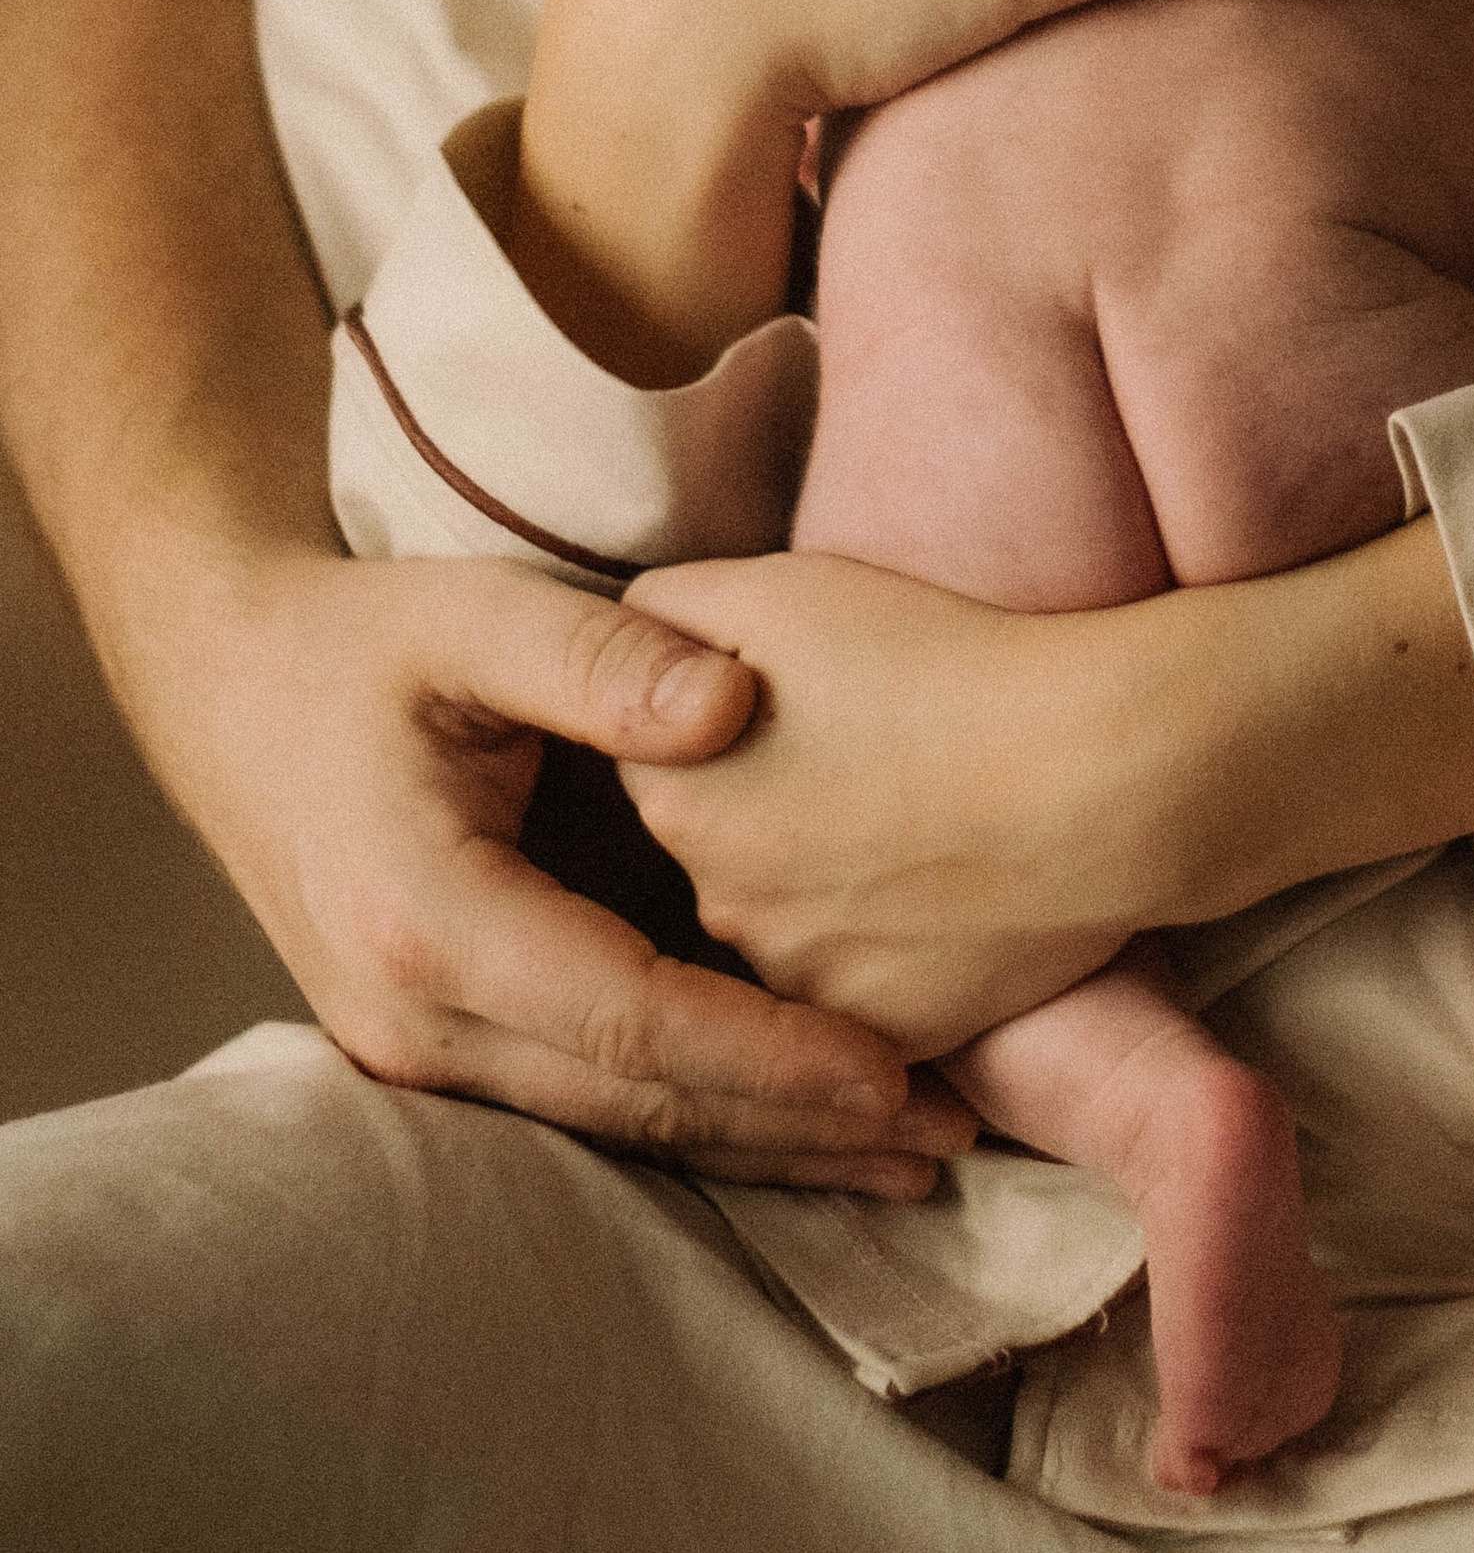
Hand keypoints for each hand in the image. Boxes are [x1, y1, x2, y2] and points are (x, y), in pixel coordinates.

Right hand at [181, 549, 971, 1186]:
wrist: (232, 688)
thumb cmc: (364, 644)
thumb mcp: (476, 615)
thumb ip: (602, 659)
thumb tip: (733, 703)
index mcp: (433, 922)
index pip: (636, 1023)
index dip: (771, 1055)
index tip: (897, 1071)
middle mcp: (417, 1021)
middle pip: (637, 1107)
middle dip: (795, 1130)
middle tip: (944, 1138)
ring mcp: (417, 1051)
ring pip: (615, 1128)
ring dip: (760, 1146)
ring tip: (906, 1156)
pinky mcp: (437, 1046)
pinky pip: (585, 1100)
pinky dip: (696, 1115)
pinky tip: (796, 1126)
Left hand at [621, 552, 1190, 1057]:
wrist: (1096, 775)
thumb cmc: (938, 660)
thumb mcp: (778, 589)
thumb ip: (664, 615)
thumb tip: (617, 652)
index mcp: (675, 798)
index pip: (657, 760)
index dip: (724, 721)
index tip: (799, 697)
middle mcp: (719, 909)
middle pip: (724, 847)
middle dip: (773, 808)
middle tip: (874, 750)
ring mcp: (807, 986)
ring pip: (799, 924)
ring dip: (835, 883)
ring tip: (928, 816)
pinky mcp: (892, 1039)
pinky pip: (874, 991)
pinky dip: (904, 948)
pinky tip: (958, 888)